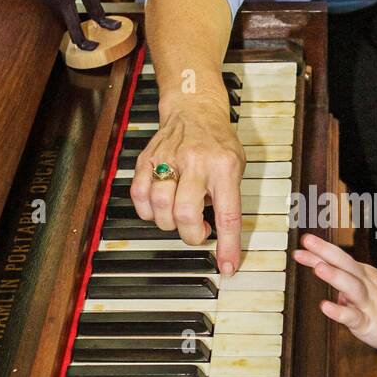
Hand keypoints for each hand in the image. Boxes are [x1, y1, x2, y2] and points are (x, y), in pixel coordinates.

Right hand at [129, 94, 245, 269]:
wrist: (194, 110)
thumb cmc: (217, 142)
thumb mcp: (236, 166)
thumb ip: (228, 199)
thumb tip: (222, 238)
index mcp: (224, 167)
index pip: (228, 214)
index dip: (227, 245)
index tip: (227, 266)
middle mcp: (195, 162)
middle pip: (185, 213)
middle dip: (192, 234)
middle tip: (199, 230)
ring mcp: (167, 160)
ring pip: (160, 208)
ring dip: (170, 223)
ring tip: (180, 215)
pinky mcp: (146, 160)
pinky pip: (139, 197)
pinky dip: (148, 211)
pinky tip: (161, 206)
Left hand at [293, 233, 376, 355]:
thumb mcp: (373, 290)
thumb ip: (351, 288)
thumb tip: (335, 292)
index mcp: (366, 275)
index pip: (341, 259)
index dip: (322, 250)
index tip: (304, 241)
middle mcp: (368, 285)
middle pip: (346, 264)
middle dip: (326, 251)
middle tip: (307, 240)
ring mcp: (369, 304)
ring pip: (352, 287)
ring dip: (335, 276)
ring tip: (317, 267)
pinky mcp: (369, 323)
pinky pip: (353, 317)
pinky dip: (339, 311)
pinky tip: (325, 306)